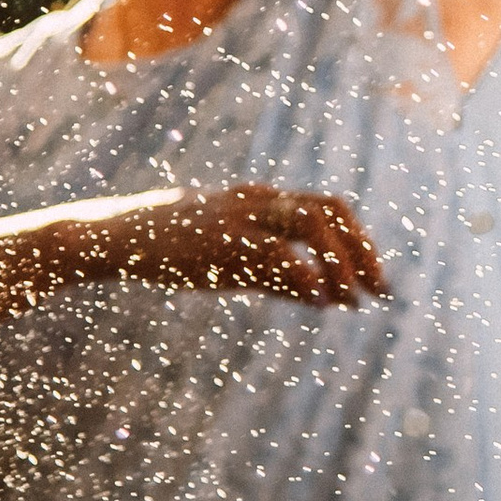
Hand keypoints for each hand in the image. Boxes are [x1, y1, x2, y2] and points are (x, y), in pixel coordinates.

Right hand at [75, 184, 386, 309]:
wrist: (120, 239)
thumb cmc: (178, 250)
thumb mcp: (235, 263)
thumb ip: (280, 276)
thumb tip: (327, 299)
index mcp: (265, 202)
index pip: (330, 208)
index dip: (360, 241)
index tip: (376, 279)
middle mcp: (259, 201)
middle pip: (328, 210)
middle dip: (360, 251)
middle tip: (381, 291)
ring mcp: (240, 216)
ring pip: (310, 221)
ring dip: (339, 261)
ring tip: (351, 299)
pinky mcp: (220, 239)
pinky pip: (273, 250)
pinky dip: (303, 272)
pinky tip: (317, 299)